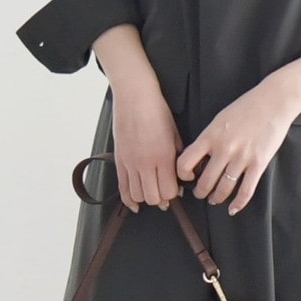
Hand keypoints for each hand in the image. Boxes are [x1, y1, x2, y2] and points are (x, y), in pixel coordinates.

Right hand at [111, 83, 183, 212]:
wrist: (135, 96)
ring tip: (151, 192)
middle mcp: (146, 163)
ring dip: (146, 198)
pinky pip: (122, 188)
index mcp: (163, 156)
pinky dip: (129, 199)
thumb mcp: (175, 134)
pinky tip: (135, 203)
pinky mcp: (119, 160)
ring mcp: (130, 163)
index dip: (174, 194)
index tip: (176, 190)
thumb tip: (182, 177)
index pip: (169, 191)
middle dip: (161, 199)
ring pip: (137, 196)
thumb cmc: (156, 111)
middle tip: (165, 193)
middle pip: (153, 197)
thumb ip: (178, 157)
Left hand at [176, 77, 298, 214]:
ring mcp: (241, 158)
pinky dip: (238, 203)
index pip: (185, 162)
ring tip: (215, 199)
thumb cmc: (246, 107)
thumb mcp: (219, 119)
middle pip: (204, 181)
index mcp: (209, 136)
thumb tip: (199, 157)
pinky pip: (245, 190)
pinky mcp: (258, 164)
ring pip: (223, 188)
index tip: (188, 177)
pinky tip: (233, 208)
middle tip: (201, 194)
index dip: (183, 174)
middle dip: (200, 192)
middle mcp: (223, 149)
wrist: (274, 101)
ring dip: (216, 198)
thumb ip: (209, 138)